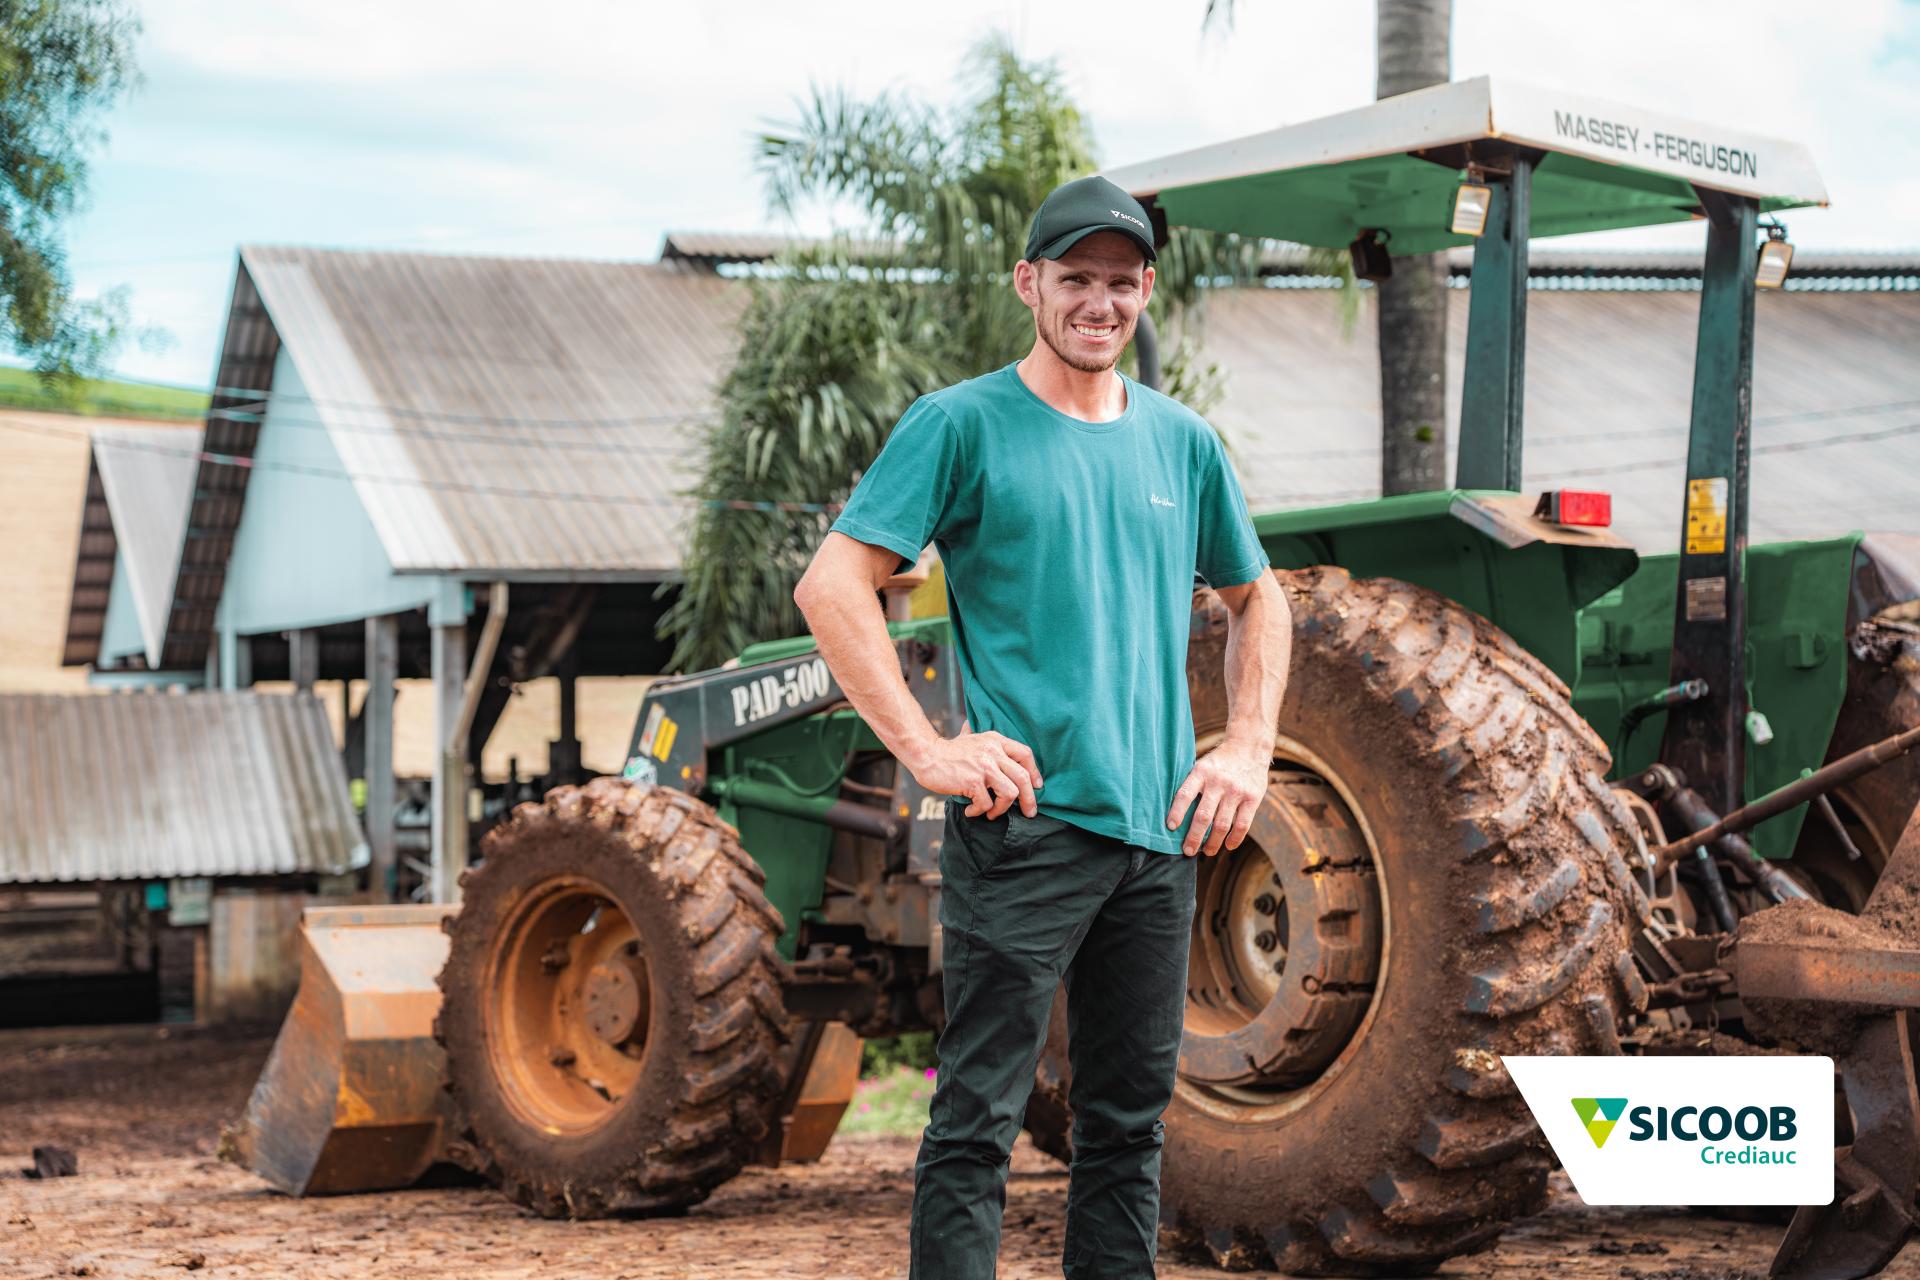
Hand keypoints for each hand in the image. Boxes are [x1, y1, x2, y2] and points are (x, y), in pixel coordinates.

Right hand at [905, 731, 1042, 819]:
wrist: (926, 755)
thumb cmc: (947, 751)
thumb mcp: (968, 737)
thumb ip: (976, 735)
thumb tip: (971, 725)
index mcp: (995, 740)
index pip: (1025, 754)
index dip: (1034, 772)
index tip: (1036, 786)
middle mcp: (993, 752)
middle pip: (1023, 778)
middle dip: (1029, 800)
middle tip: (1028, 812)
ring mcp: (984, 767)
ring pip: (1010, 794)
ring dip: (1002, 809)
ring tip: (991, 813)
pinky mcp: (972, 782)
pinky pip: (986, 804)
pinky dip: (979, 812)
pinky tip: (971, 811)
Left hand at [1166, 740, 1268, 856]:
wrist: (1249, 747)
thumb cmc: (1219, 762)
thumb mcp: (1202, 765)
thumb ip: (1192, 785)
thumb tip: (1176, 815)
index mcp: (1201, 772)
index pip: (1185, 794)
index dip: (1176, 812)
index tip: (1171, 827)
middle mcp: (1218, 782)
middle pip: (1203, 816)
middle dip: (1193, 837)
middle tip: (1187, 851)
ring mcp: (1236, 791)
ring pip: (1221, 825)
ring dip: (1212, 843)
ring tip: (1207, 852)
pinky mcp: (1252, 798)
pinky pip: (1242, 825)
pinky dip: (1234, 839)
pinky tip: (1227, 845)